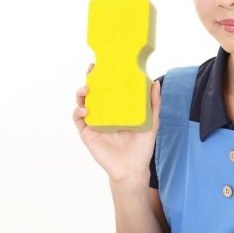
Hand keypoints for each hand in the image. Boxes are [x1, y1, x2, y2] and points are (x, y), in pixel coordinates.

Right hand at [72, 63, 160, 189]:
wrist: (132, 169)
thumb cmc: (142, 147)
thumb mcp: (151, 123)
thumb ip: (153, 104)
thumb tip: (155, 83)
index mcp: (117, 108)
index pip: (109, 88)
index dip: (105, 76)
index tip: (105, 63)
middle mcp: (104, 112)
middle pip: (93, 91)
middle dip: (90, 78)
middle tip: (93, 69)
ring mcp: (94, 121)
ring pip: (82, 102)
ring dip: (81, 92)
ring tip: (87, 88)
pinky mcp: (87, 132)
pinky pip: (78, 118)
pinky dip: (79, 111)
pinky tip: (86, 109)